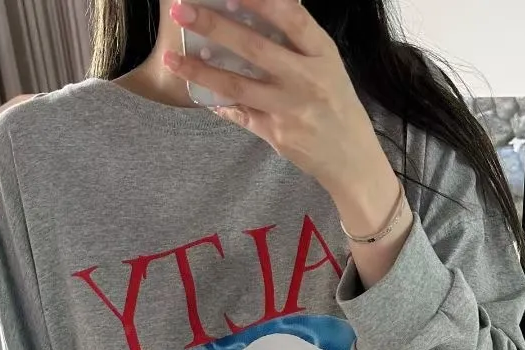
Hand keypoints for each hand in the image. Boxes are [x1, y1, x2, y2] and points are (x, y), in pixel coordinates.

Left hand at [165, 0, 401, 235]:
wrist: (352, 159)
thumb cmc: (337, 105)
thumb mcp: (328, 65)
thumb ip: (299, 41)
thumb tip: (263, 8)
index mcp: (322, 55)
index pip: (291, 17)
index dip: (260, 1)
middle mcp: (306, 80)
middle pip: (254, 48)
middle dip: (214, 26)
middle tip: (182, 10)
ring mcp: (289, 109)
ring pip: (237, 86)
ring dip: (200, 70)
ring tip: (172, 57)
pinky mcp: (276, 134)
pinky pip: (239, 114)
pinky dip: (217, 102)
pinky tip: (198, 92)